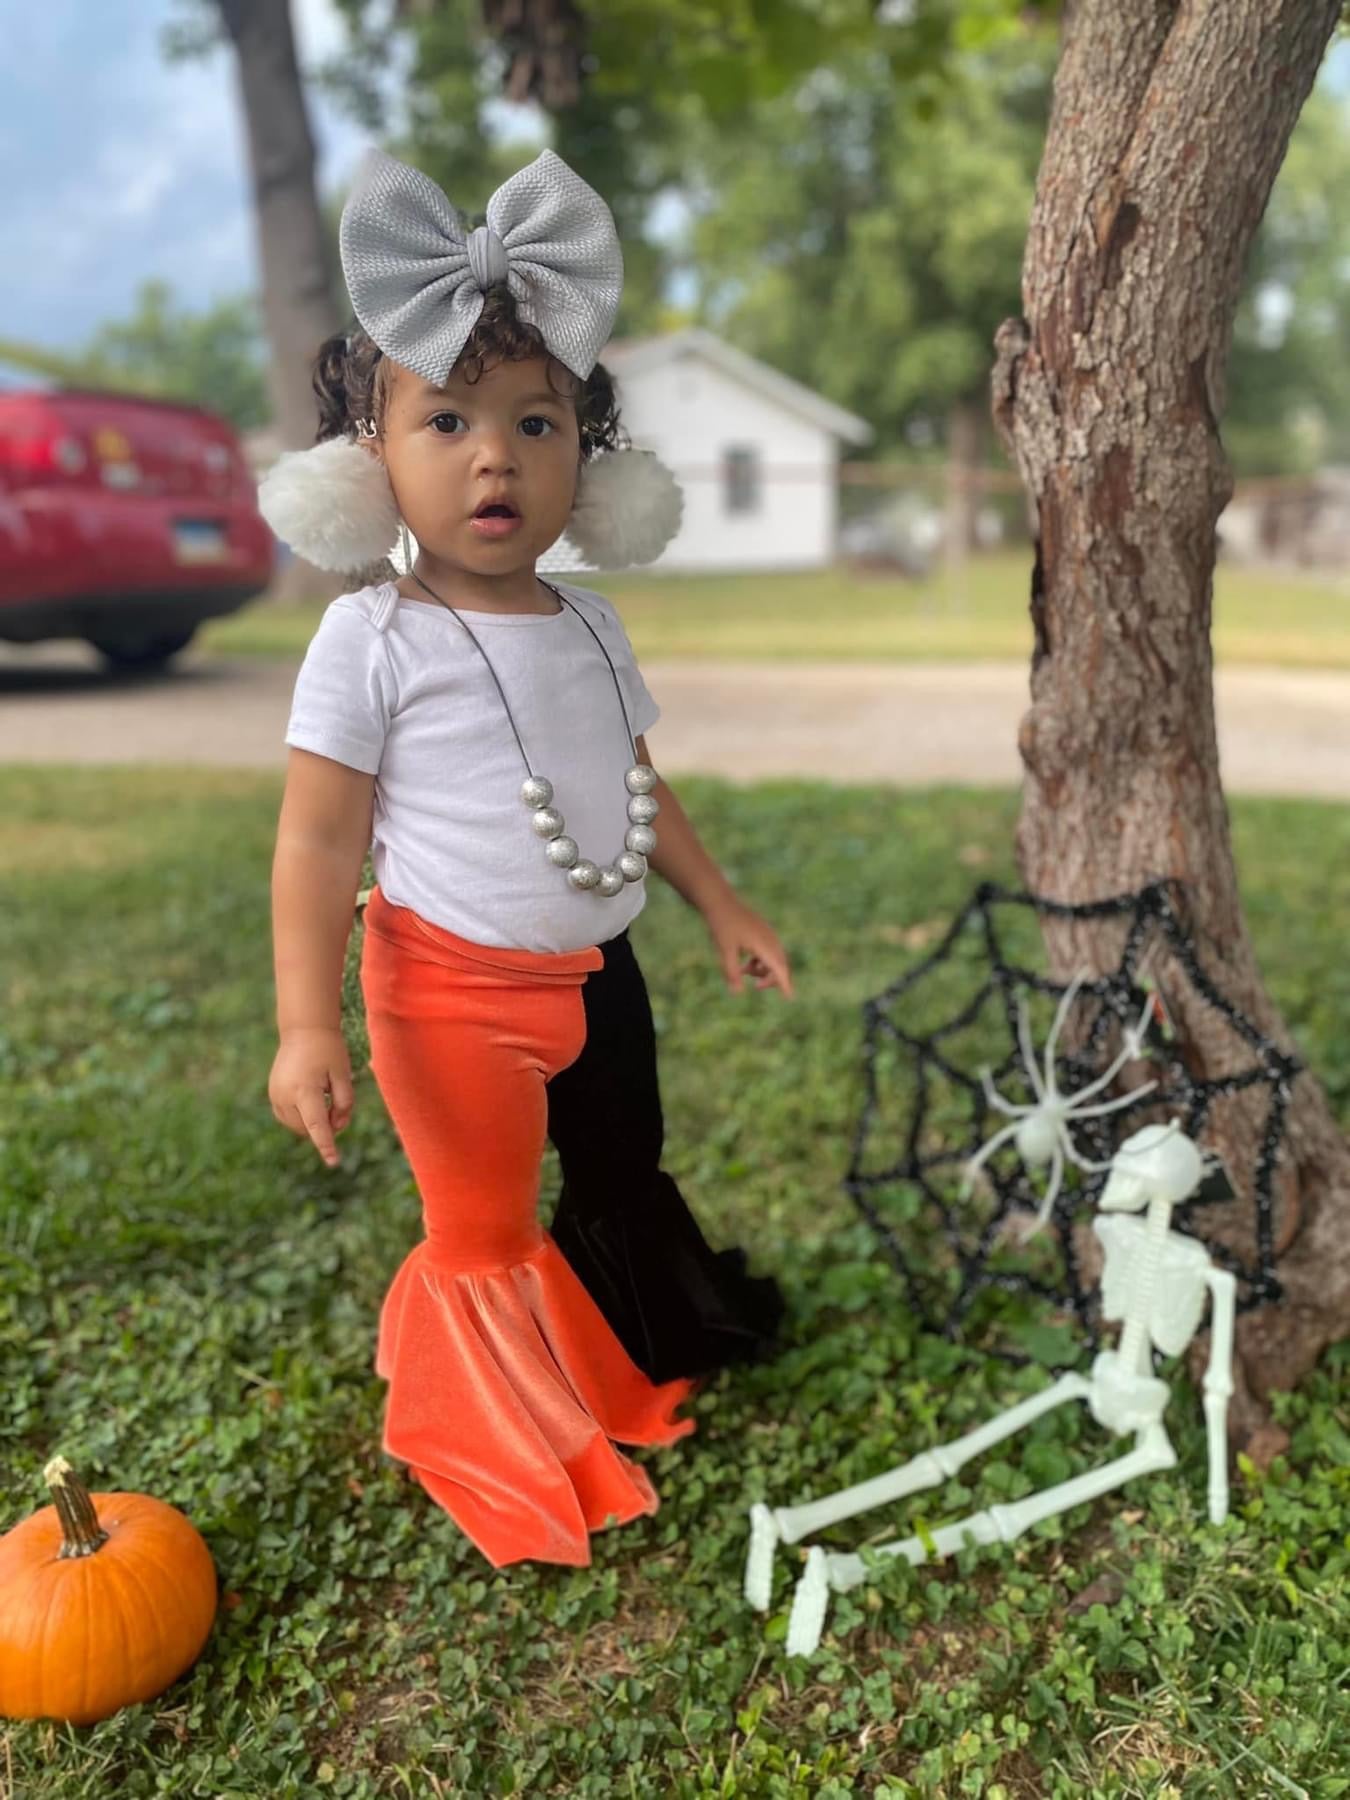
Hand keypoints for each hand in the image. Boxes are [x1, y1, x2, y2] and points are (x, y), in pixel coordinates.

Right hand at [269, 1027, 353, 1166]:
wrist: (303, 1030)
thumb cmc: (328, 1050)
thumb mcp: (344, 1074)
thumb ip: (344, 1103)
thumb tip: (336, 1128)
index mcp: (305, 1090)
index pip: (318, 1126)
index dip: (326, 1145)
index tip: (333, 1162)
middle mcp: (285, 1096)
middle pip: (309, 1128)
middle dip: (326, 1126)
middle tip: (336, 1101)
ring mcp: (275, 1096)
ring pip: (298, 1126)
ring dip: (313, 1121)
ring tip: (323, 1093)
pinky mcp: (273, 1095)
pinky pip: (289, 1118)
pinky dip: (303, 1116)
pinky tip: (311, 1097)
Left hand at [705, 897, 793, 997]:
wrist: (720, 901)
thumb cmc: (722, 926)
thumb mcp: (725, 951)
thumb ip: (732, 973)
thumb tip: (738, 993)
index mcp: (763, 945)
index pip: (778, 969)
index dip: (784, 984)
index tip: (790, 997)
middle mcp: (770, 939)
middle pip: (780, 965)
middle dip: (771, 978)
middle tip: (757, 986)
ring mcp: (768, 934)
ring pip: (775, 958)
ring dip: (763, 969)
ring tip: (744, 971)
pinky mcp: (764, 931)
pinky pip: (769, 950)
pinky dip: (761, 960)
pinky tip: (745, 963)